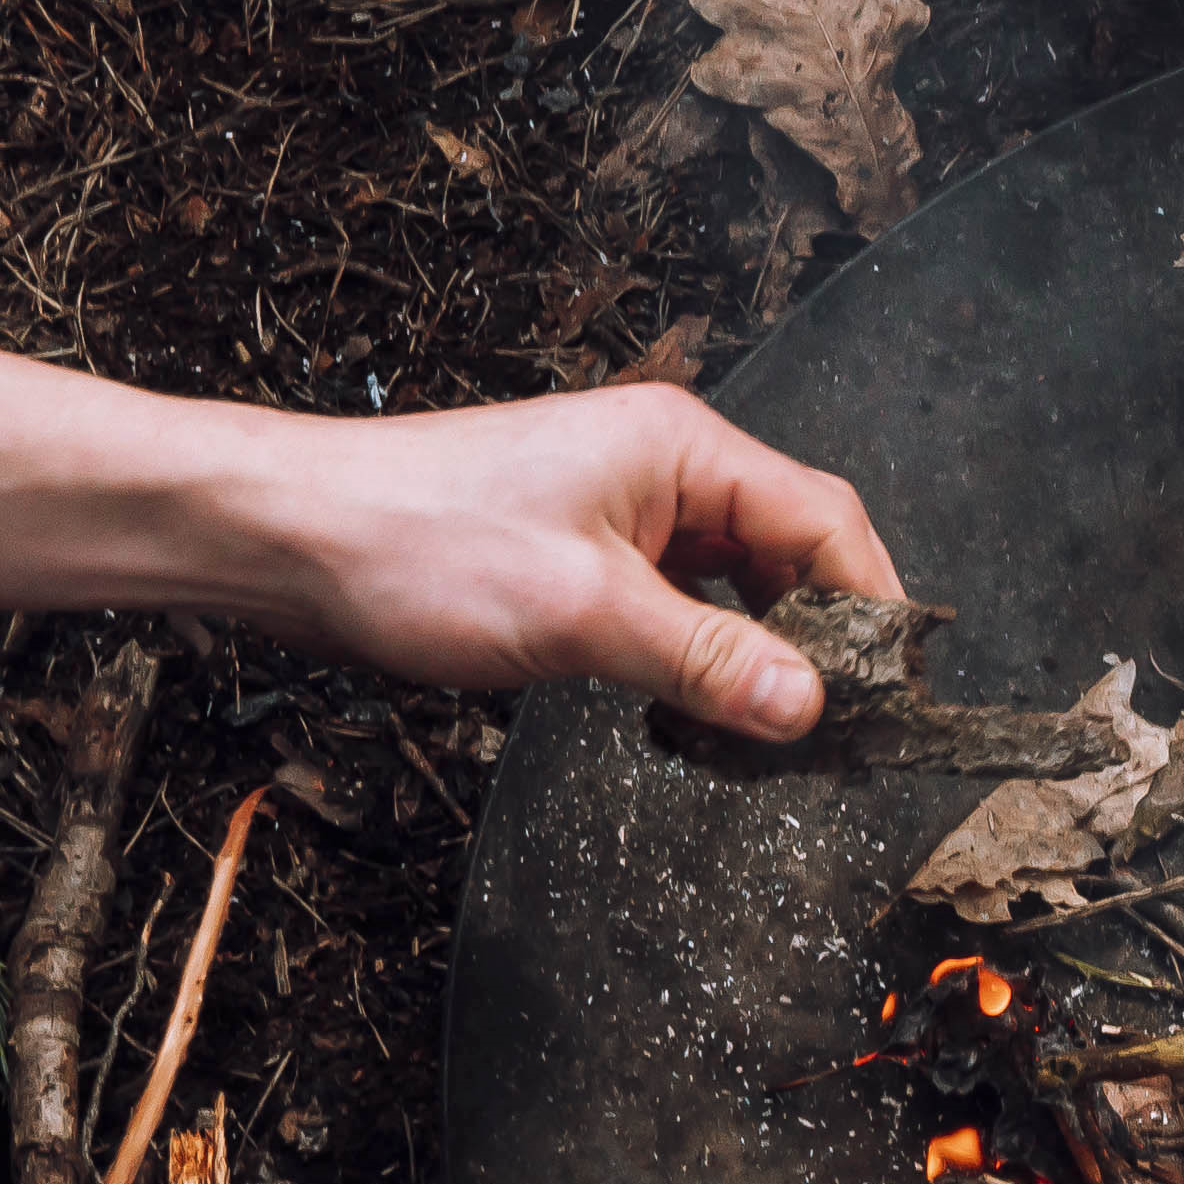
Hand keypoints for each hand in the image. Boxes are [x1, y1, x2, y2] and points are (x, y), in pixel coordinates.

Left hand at [231, 382, 901, 738]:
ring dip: (754, 657)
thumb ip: (708, 660)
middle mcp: (666, 466)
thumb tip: (813, 705)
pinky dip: (697, 659)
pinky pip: (679, 604)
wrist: (292, 535)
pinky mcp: (585, 552)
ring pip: (737, 585)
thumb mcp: (583, 614)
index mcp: (684, 447)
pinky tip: (687, 714)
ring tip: (762, 736)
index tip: (891, 697)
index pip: (828, 521)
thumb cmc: (418, 543)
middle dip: (819, 641)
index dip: (873, 611)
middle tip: (830, 734)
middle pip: (794, 553)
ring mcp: (624, 509)